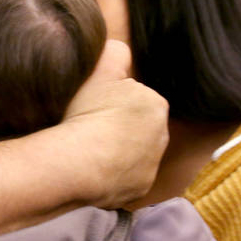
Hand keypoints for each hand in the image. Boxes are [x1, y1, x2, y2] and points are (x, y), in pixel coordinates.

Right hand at [61, 40, 168, 208]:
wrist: (77, 163)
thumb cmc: (87, 113)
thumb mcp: (100, 69)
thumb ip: (115, 52)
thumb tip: (121, 51)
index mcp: (155, 104)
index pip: (135, 99)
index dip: (112, 103)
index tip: (94, 109)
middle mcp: (162, 136)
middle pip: (138, 128)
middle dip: (120, 129)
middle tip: (91, 130)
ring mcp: (152, 165)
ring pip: (134, 154)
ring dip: (118, 152)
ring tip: (91, 151)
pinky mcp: (141, 188)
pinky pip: (127, 178)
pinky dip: (114, 175)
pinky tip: (93, 170)